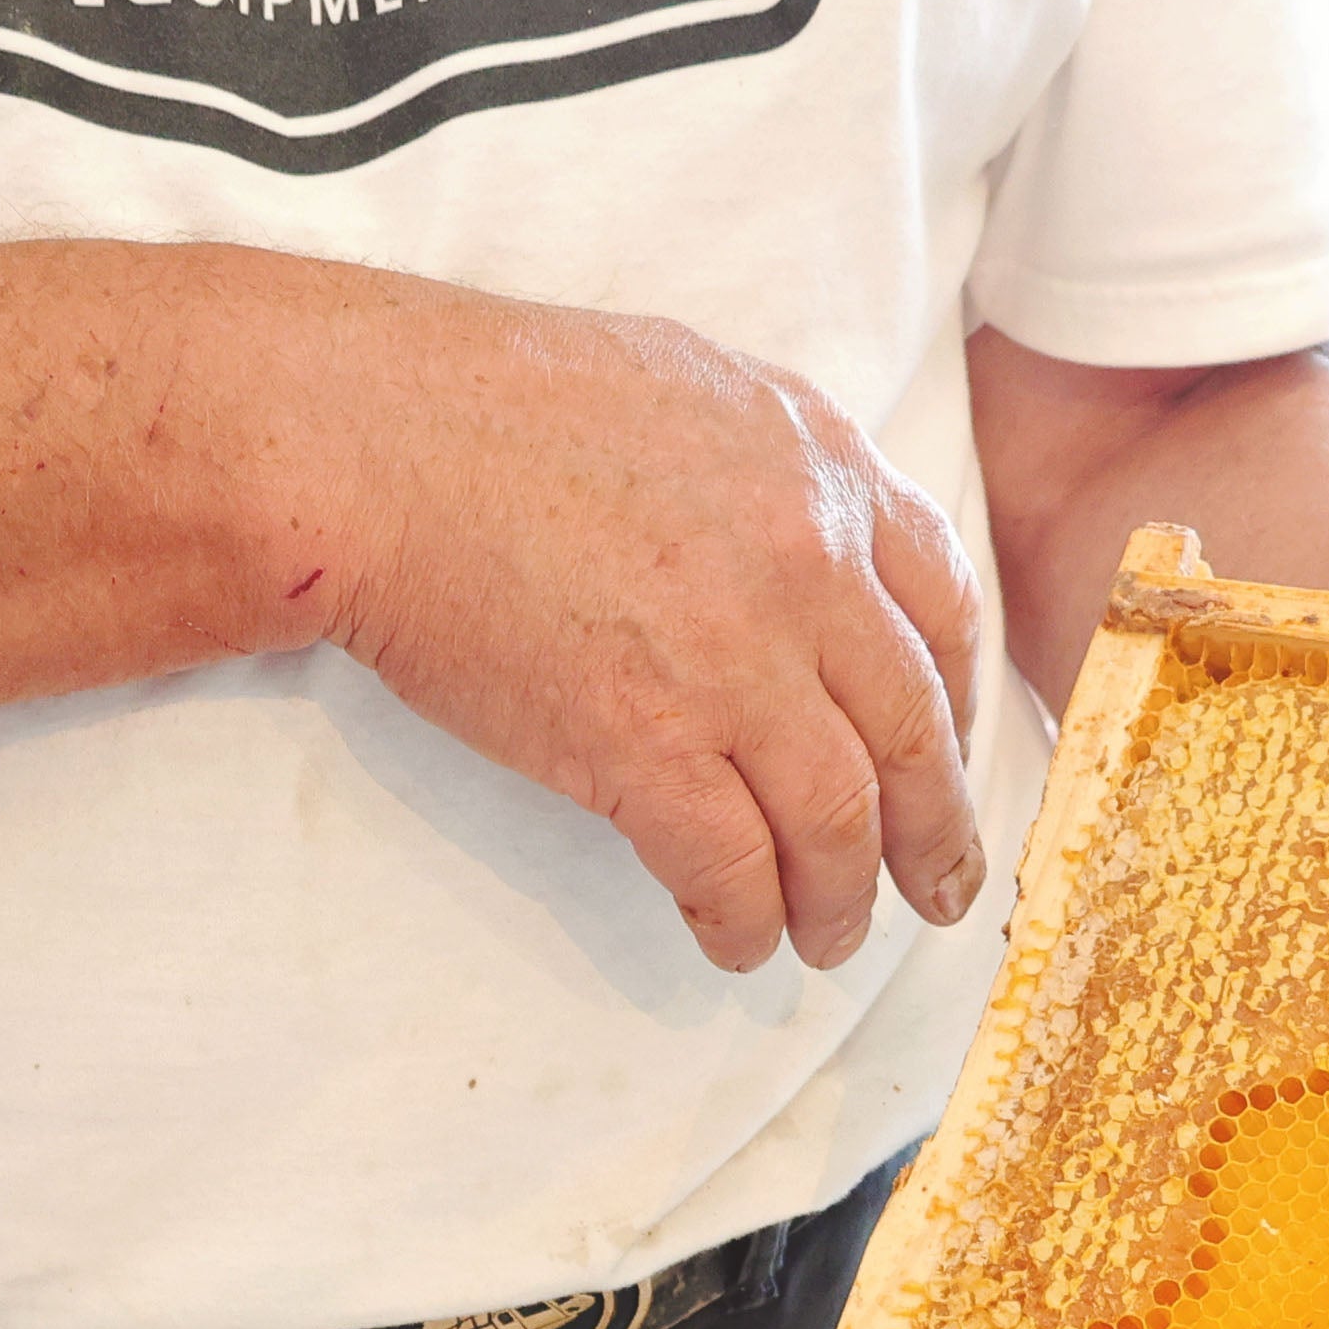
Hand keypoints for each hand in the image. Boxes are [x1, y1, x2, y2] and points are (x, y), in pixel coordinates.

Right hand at [303, 293, 988, 979]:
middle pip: (913, 732)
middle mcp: (805, 562)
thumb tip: (799, 547)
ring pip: (839, 820)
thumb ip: (768, 467)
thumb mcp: (682, 384)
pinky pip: (732, 869)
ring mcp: (733, 659)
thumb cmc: (484, 402)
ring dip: (842, 900)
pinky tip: (734, 944)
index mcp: (820, 467)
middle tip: (936, 890)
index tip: (945, 759)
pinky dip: (744, 923)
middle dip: (933, 834)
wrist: (369, 440)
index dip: (958, 704)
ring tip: (828, 939)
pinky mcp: (644, 744)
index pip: (943, 607)